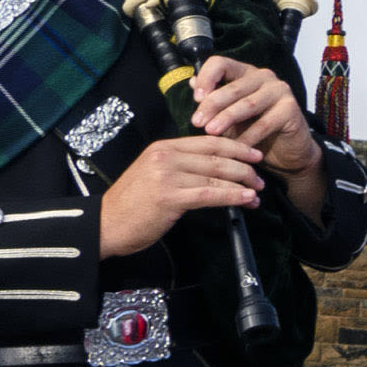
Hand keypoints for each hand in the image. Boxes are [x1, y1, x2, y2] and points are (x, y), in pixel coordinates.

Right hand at [97, 133, 272, 258]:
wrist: (105, 224)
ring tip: (257, 193)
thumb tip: (214, 168)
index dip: (237, 147)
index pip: (209, 142)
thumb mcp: (154, 174)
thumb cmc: (132, 204)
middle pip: (217, 157)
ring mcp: (167, 176)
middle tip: (261, 179)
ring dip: (243, 185)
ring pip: (216, 175)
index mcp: (163, 147)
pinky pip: (210, 194)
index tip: (255, 154)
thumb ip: (180, 166)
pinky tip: (246, 199)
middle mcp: (166, 157)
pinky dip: (232, 196)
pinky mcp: (170, 197)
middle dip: (245, 168)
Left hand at [186, 55, 328, 223]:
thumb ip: (212, 100)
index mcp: (245, 73)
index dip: (206, 78)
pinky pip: (265, 123)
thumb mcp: (228, 115)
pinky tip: (236, 147)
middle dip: (212, 105)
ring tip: (211, 132)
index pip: (221, 64)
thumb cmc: (254, 131)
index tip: (196, 99)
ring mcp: (280, 91)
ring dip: (227, 119)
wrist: (286, 152)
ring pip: (248, 104)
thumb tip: (191, 83)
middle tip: (197, 122)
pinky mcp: (291, 109)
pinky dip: (248, 137)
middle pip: (232, 87)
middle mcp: (264, 77)